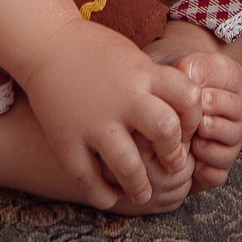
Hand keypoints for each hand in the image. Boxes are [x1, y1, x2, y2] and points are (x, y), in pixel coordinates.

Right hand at [9, 20, 199, 207]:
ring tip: (142, 193)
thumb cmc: (95, 50)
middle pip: (165, 130)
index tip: (187, 130)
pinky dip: (102, 195)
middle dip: (174, 154)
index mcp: (142, 74)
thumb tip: (185, 114)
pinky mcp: (66, 139)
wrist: (46, 43)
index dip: (195, 118)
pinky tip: (110, 197)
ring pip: (128, 165)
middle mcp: (122, 98)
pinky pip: (87, 178)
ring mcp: (93, 122)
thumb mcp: (133, 57)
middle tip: (172, 165)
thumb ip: (156, 84)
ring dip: (140, 186)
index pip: (188, 97)